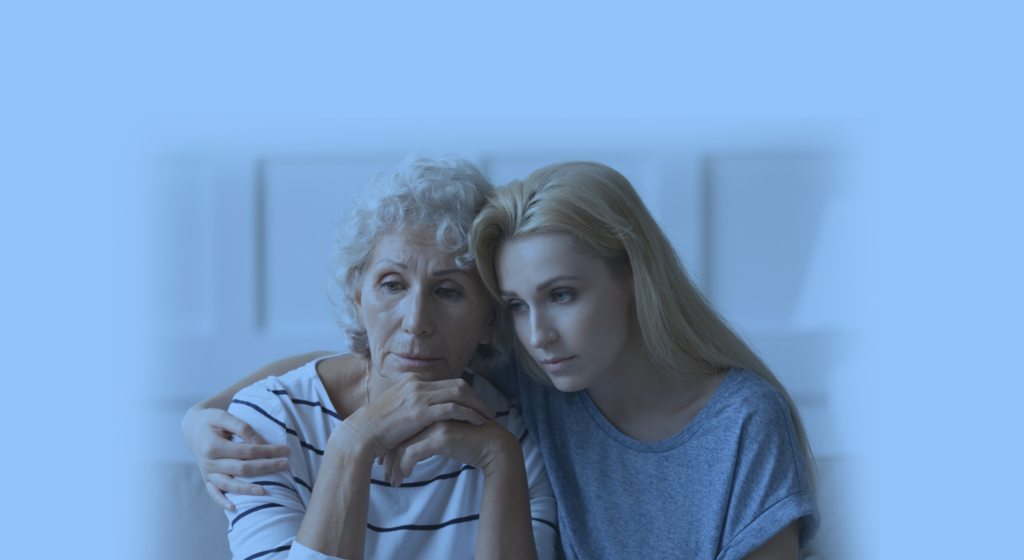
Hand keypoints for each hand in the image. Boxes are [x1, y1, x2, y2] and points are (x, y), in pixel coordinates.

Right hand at [181, 406, 291, 510]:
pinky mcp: (207, 479)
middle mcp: (209, 462)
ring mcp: (207, 473)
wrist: (193, 428)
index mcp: (213, 446)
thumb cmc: (211, 421)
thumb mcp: (223, 416)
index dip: (267, 451)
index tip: (285, 450)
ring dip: (247, 489)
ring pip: (229, 484)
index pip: (246, 451)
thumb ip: (241, 427)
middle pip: (241, 468)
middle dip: (265, 467)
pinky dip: (222, 501)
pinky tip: (233, 507)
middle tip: (285, 465)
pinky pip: (213, 493)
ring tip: (264, 491)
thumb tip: (259, 442)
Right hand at [337, 375, 496, 459]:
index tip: (476, 405)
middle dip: (476, 397)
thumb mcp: (397, 411)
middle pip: (458, 384)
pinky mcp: (421, 411)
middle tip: (488, 410)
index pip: (447, 382)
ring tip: (488, 417)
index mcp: (413, 381)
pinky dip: (469, 414)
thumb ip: (413, 408)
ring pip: (459, 393)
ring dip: (477, 405)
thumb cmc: (376, 429)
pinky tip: (478, 422)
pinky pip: (453, 408)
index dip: (465, 393)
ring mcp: (419, 395)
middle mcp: (418, 383)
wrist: (361, 434)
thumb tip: (424, 417)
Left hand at [382, 420, 516, 486]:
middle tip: (385, 475)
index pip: (401, 428)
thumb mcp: (443, 437)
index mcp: (428, 411)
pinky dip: (405, 467)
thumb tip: (406, 450)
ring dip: (395, 466)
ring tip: (393, 481)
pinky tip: (406, 476)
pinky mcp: (441, 436)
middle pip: (398, 436)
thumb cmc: (469, 443)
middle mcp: (430, 414)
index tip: (385, 464)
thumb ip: (426, 436)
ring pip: (403, 445)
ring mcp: (435, 423)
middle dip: (389, 458)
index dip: (391, 447)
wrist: (493, 446)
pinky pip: (413, 453)